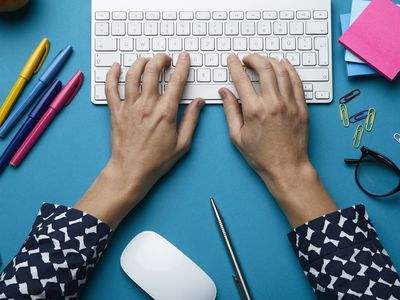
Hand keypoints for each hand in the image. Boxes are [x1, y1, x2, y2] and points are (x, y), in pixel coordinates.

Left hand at [75, 53, 204, 228]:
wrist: (131, 172)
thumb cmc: (156, 161)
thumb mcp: (182, 144)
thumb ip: (192, 120)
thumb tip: (198, 103)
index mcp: (165, 113)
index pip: (176, 81)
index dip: (182, 66)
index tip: (184, 58)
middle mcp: (146, 105)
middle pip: (152, 71)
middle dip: (161, 59)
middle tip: (166, 59)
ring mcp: (129, 107)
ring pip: (132, 74)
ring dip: (141, 62)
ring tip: (147, 61)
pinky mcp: (116, 112)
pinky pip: (110, 88)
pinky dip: (111, 74)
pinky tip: (115, 67)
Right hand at [221, 54, 309, 182]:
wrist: (286, 167)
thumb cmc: (261, 156)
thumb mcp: (237, 136)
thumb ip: (230, 110)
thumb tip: (224, 92)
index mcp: (254, 110)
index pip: (242, 79)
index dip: (235, 65)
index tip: (232, 60)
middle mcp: (273, 103)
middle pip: (264, 68)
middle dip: (253, 58)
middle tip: (247, 58)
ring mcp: (290, 104)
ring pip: (281, 70)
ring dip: (270, 61)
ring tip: (262, 60)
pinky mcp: (301, 107)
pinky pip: (296, 81)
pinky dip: (289, 69)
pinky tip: (284, 64)